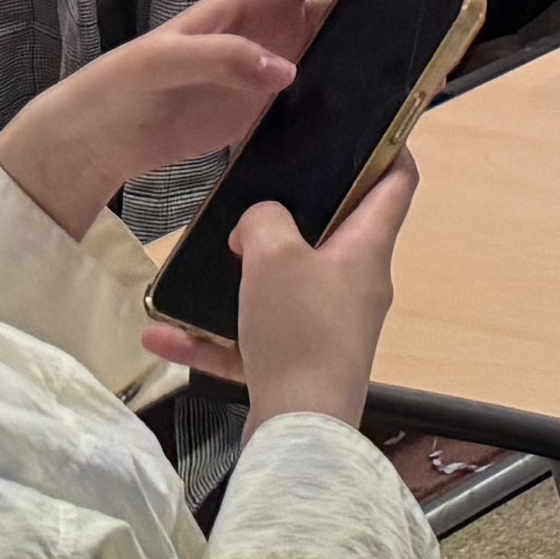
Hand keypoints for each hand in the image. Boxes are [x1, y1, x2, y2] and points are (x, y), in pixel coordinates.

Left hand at [0, 0, 454, 236]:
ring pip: (346, 49)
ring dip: (382, 53)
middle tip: (453, 4)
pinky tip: (377, 115)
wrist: (102, 136)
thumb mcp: (165, 61)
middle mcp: (277, 25)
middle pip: (354, 0)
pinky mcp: (270, 105)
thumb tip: (287, 72)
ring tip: (429, 64)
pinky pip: (324, 95)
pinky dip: (353, 101)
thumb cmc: (124, 84)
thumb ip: (224, 58)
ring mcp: (277, 65)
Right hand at [147, 160, 411, 432]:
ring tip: (194, 269)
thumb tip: (260, 221)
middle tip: (250, 199)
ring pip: (280, 291)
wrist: (299, 430)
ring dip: (235, 282)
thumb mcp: (276, 255)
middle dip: (289, 217)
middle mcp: (355, 286)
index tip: (360, 128)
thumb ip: (264, 220)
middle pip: (332, 234)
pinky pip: (249, 342)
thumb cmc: (301, 333)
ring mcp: (327, 329)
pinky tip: (162, 334)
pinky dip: (210, 337)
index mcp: (367, 249)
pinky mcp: (295, 366)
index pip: (397, 181)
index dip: (386, 147)